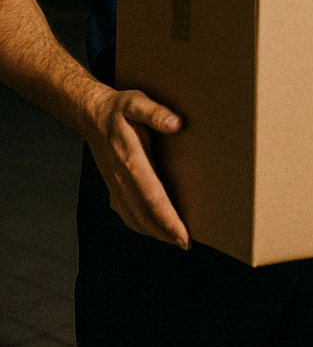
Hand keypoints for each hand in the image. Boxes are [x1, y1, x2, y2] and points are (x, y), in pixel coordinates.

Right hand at [84, 87, 189, 248]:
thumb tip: (177, 123)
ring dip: (154, 231)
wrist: (91, 115)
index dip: (168, 219)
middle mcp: (121, 178)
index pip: (152, 197)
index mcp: (130, 161)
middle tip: (186, 244)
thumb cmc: (118, 108)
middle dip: (165, 232)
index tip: (183, 235)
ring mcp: (115, 184)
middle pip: (144, 214)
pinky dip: (141, 224)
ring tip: (175, 240)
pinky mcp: (114, 186)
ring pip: (134, 217)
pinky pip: (127, 211)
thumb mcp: (137, 102)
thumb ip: (156, 112)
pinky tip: (153, 228)